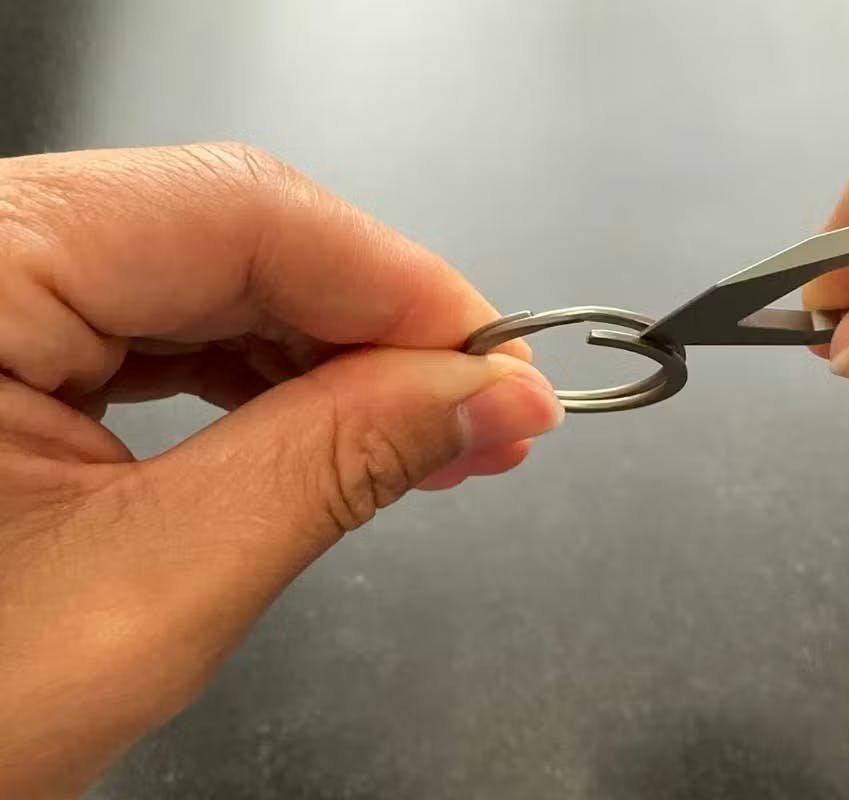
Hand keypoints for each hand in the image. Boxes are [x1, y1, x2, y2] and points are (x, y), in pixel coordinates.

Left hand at [0, 143, 562, 798]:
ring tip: (425, 434)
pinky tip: (331, 427)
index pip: (241, 213)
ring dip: (333, 357)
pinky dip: (263, 380)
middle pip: (232, 234)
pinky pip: (161, 328)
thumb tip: (479, 398)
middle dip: (381, 329)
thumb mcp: (149, 591)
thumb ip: (333, 465)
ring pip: (207, 278)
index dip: (403, 287)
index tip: (504, 368)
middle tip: (485, 412)